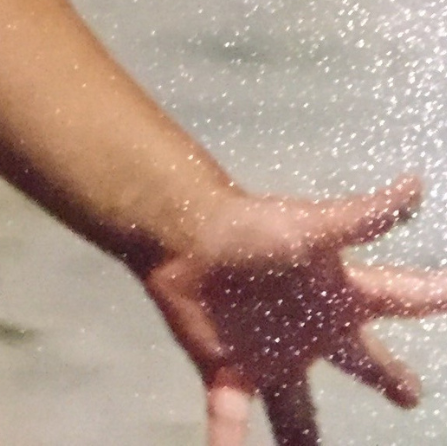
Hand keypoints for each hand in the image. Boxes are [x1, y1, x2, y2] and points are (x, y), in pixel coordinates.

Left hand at [141, 176, 446, 444]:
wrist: (184, 234)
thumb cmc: (254, 227)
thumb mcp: (316, 225)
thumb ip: (367, 217)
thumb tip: (416, 186)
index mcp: (336, 296)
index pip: (395, 298)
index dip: (427, 296)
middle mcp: (310, 331)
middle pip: (358, 361)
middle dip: (385, 376)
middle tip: (407, 394)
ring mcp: (271, 354)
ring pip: (295, 409)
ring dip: (301, 439)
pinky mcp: (228, 370)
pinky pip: (231, 418)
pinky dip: (228, 443)